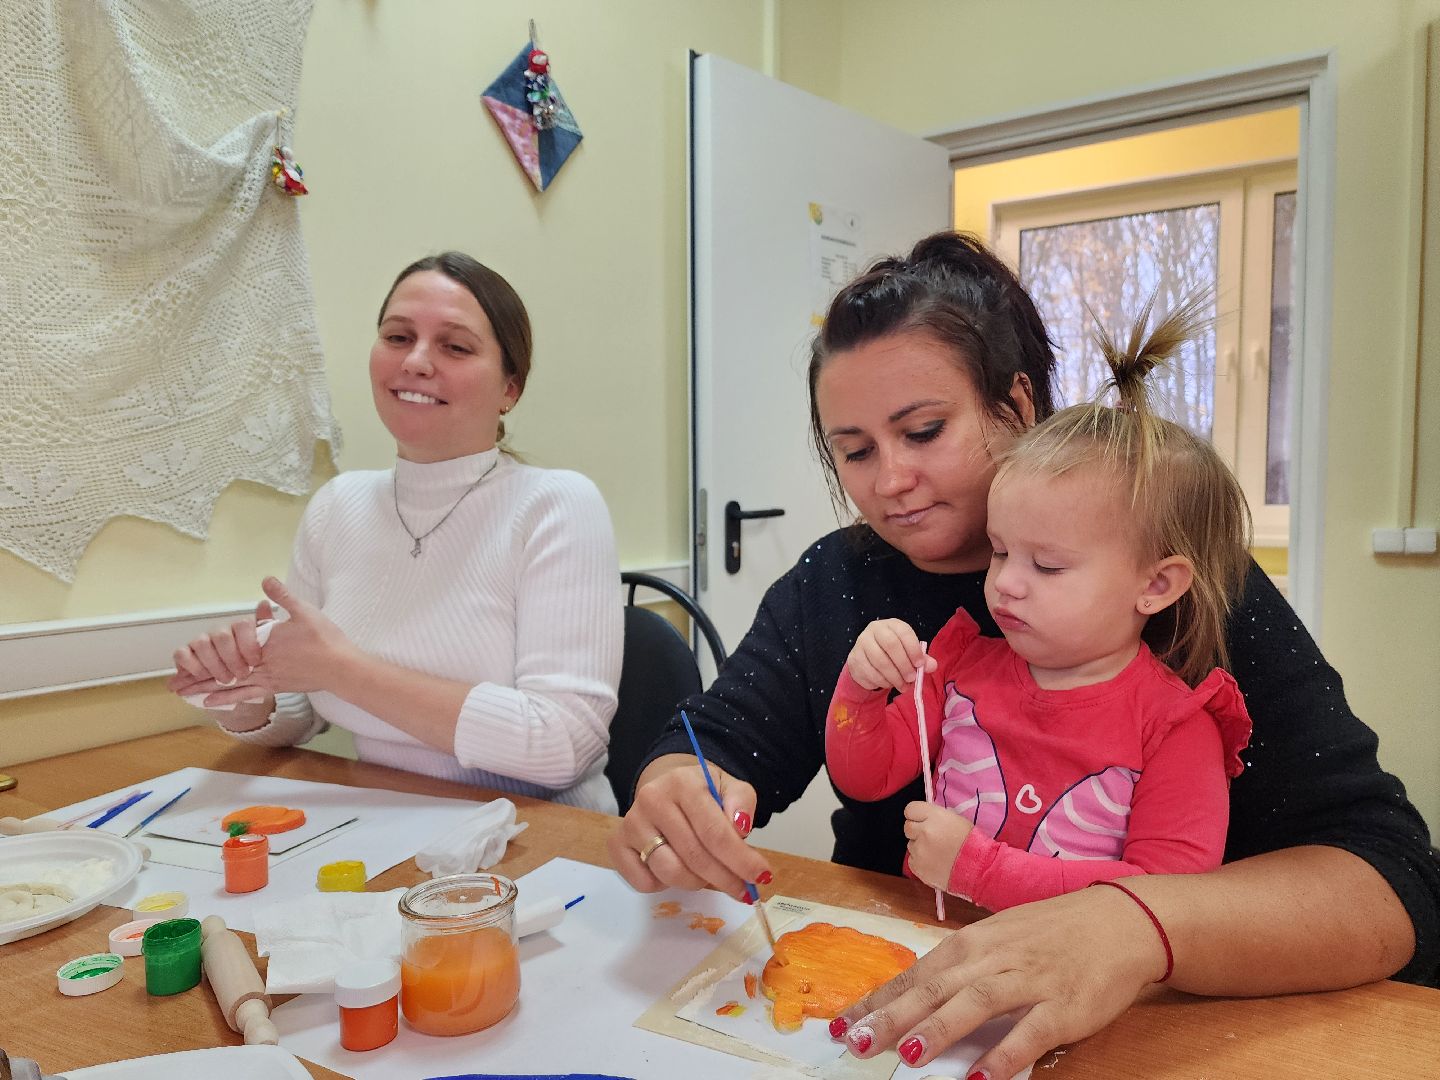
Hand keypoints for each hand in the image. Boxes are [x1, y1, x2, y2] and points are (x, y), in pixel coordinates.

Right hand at [169, 596, 274, 693]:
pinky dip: (190, 665)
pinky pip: (181, 654)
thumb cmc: (252, 664)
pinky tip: (201, 675)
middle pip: (221, 636)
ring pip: (202, 644)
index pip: (241, 625)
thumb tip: (263, 603)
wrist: (236, 680)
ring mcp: (200, 642)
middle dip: (232, 659)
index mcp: (239, 630)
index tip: (255, 661)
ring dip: (214, 665)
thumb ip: (265, 624)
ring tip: (225, 680)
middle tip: (241, 675)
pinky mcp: (184, 654)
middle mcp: (219, 633)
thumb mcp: (267, 648)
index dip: (248, 644)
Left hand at [171, 578, 357, 706]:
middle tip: (173, 682)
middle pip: (222, 667)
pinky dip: (227, 697)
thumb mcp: (304, 611)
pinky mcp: (276, 687)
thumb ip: (283, 597)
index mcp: (264, 640)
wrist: (341, 667)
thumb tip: (266, 580)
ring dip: (205, 687)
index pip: (230, 643)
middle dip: (196, 674)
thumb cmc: (325, 639)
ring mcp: (267, 676)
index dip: (207, 650)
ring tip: (183, 693)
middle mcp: (260, 660)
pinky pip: (247, 693)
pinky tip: (210, 701)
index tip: (186, 654)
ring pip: (230, 682)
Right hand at [608, 754, 772, 901]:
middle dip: (726, 878)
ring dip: (697, 882)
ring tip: (707, 873)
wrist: (667, 789)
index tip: (761, 877)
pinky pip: (645, 883)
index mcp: (682, 782)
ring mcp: (631, 823)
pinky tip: (675, 867)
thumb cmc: (702, 793)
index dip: (741, 859)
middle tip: (744, 890)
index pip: (715, 831)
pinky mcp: (617, 845)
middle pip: (695, 856)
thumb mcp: (729, 787)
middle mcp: (651, 800)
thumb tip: (741, 826)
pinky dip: (664, 886)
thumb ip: (742, 802)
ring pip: (670, 873)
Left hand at [833, 885, 1168, 1077]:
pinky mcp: (1064, 1005)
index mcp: (971, 944)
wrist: (1119, 920)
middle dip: (891, 1016)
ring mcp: (1029, 980)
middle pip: (934, 988)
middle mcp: (993, 958)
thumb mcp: (997, 941)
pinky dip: (1005, 1055)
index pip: (914, 974)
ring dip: (939, 1029)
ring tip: (908, 1054)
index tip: (841, 1020)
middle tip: (855, 1040)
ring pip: (975, 1004)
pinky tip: (981, 1078)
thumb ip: (960, 970)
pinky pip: (1030, 1033)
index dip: (877, 999)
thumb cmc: (1051, 932)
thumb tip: (914, 1002)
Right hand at [846, 619, 935, 691]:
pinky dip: (882, 682)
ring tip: (903, 686)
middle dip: (903, 664)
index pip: (904, 632)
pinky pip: (870, 673)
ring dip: (894, 677)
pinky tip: (888, 684)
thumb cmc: (892, 654)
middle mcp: (875, 630)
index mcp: (892, 625)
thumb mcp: (908, 653)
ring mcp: (861, 643)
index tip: (920, 665)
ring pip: (879, 661)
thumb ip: (921, 659)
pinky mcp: (854, 659)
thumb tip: (932, 666)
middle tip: (911, 678)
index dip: (913, 649)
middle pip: (890, 645)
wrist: (867, 659)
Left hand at [904, 801, 970, 891]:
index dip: (916, 815)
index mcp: (934, 816)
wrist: (979, 869)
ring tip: (937, 853)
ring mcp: (919, 851)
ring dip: (920, 847)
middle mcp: (923, 832)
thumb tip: (925, 817)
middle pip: (908, 827)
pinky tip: (934, 863)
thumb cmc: (972, 842)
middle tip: (931, 837)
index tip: (922, 820)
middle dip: (917, 831)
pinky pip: (912, 860)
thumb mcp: (956, 819)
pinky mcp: (918, 867)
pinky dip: (920, 861)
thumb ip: (936, 817)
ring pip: (910, 845)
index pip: (910, 809)